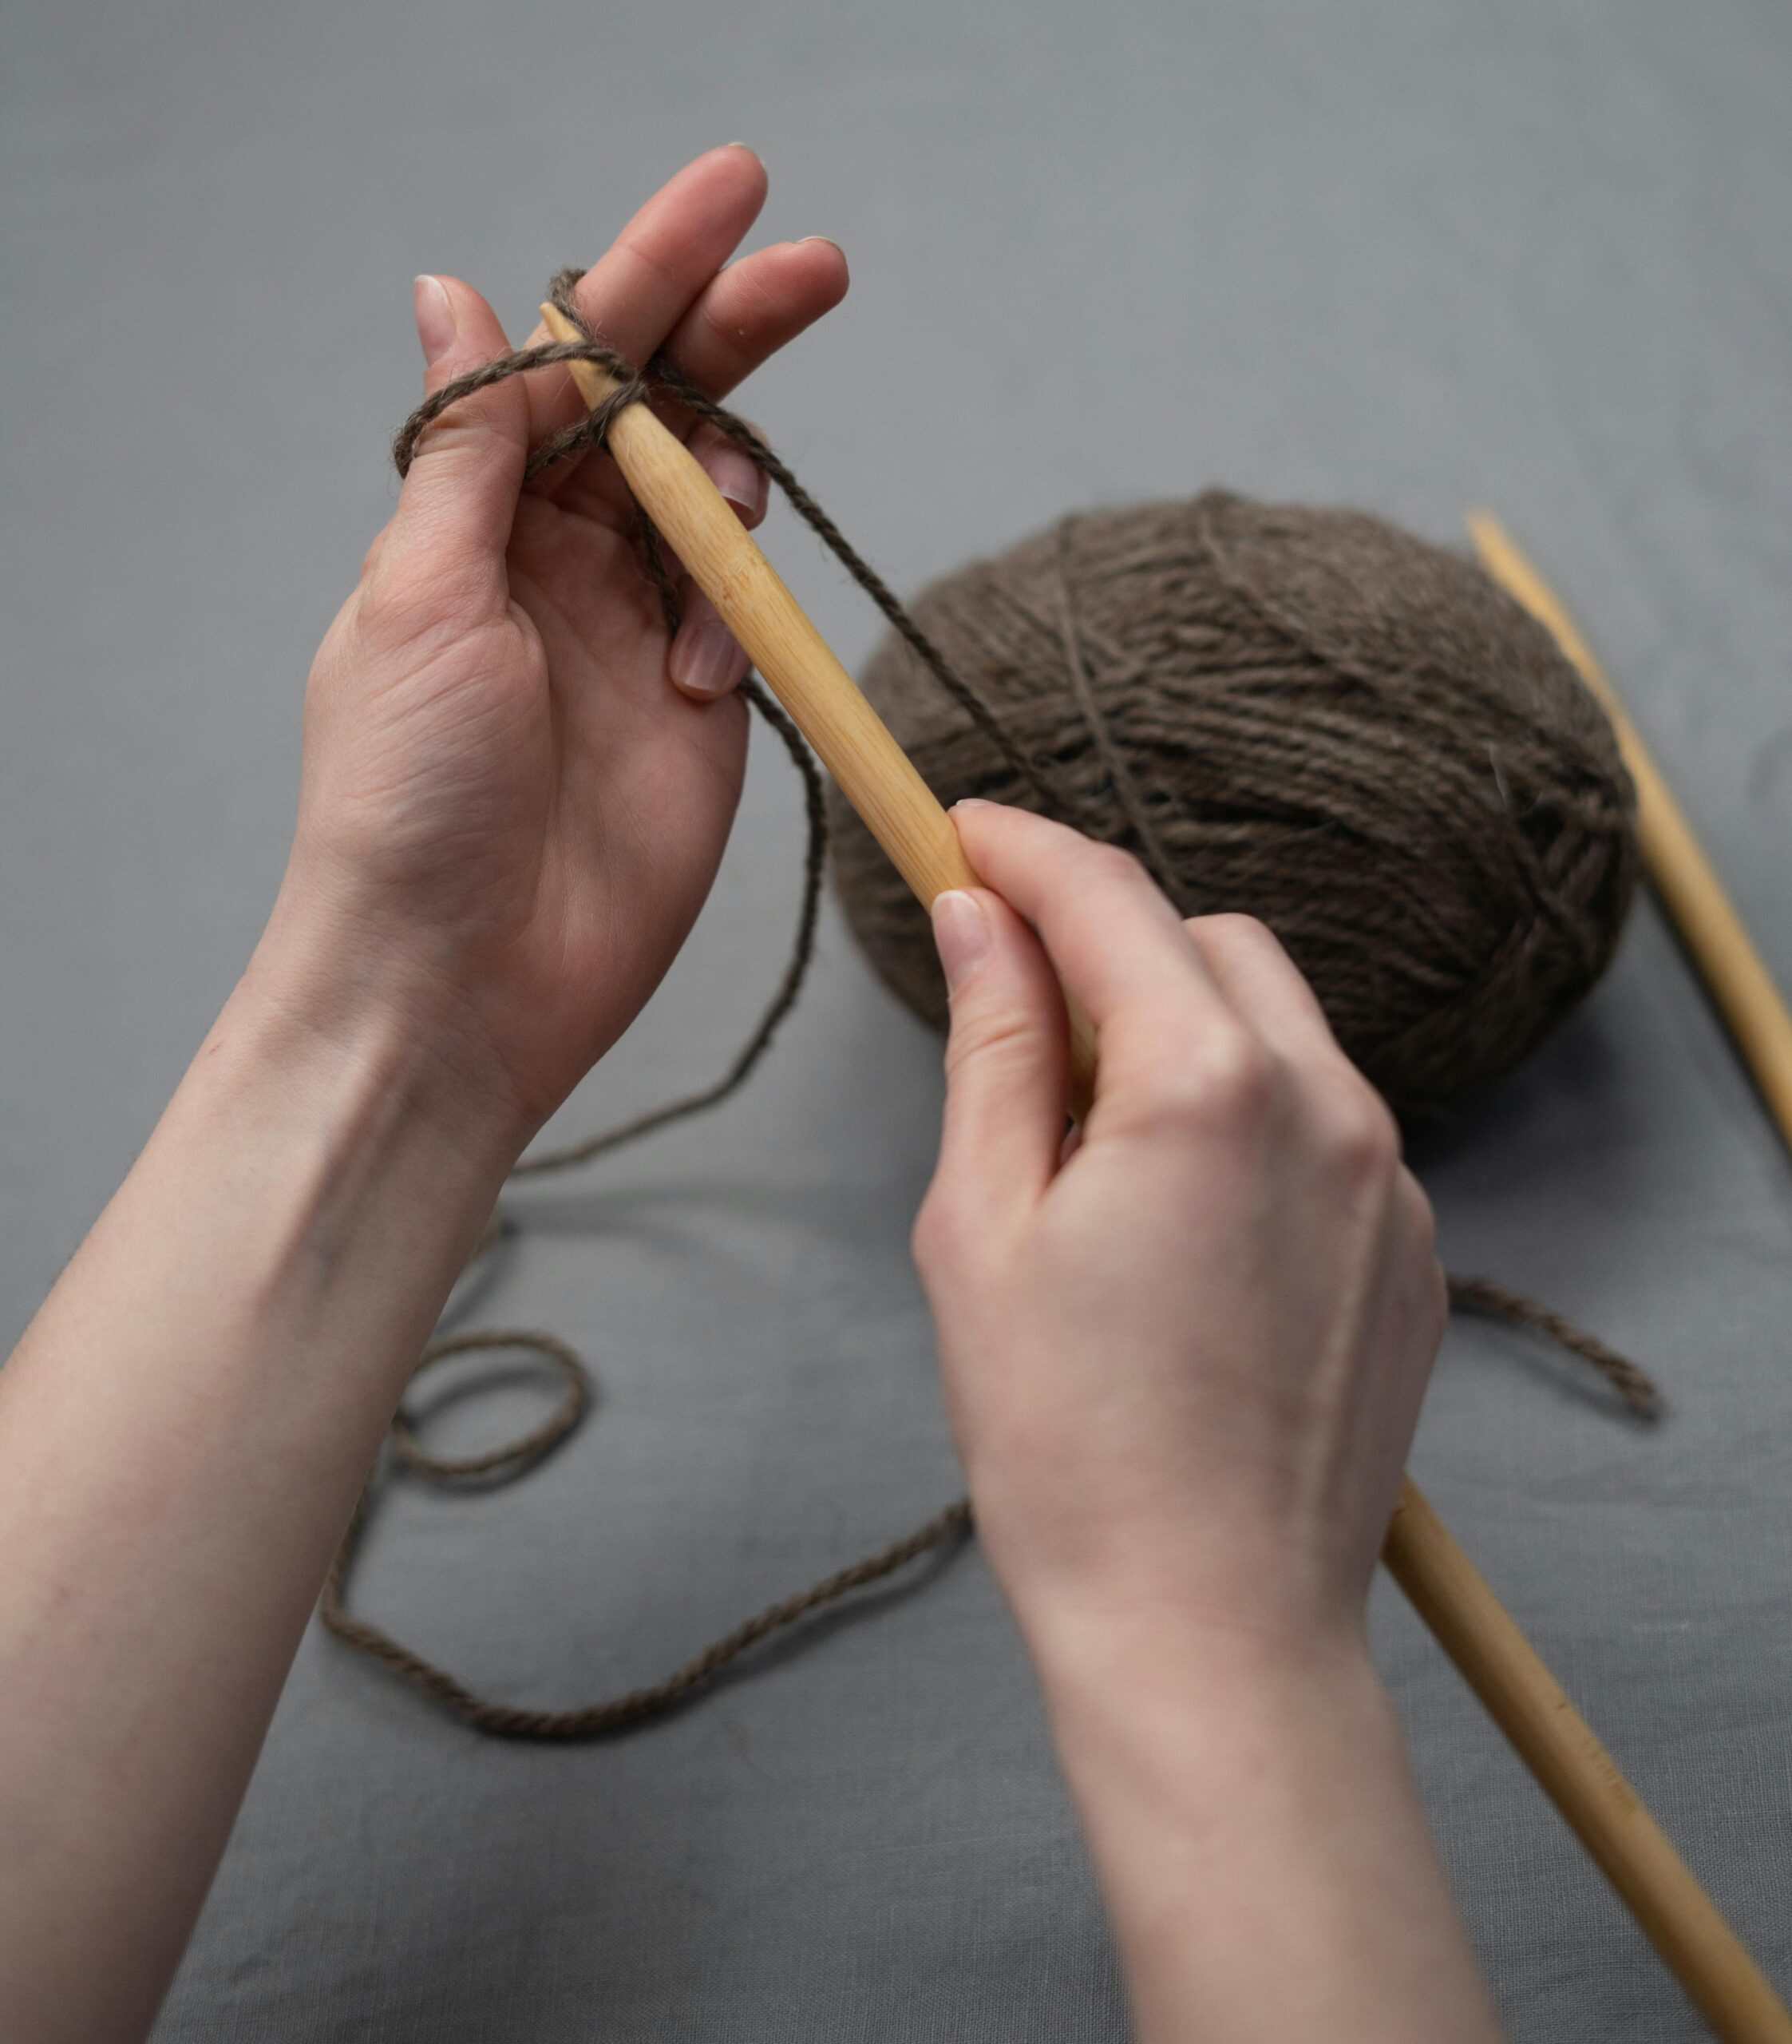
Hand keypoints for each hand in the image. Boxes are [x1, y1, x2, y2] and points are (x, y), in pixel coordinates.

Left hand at [265, 146, 847, 1146]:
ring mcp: (636, 636)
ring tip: (710, 539)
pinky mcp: (701, 716)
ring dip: (729, 490)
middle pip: (664, 411)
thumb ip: (464, 450)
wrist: (462, 983)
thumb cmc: (405, 803)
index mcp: (473, 520)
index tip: (734, 193)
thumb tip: (455, 295)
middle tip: (817, 266)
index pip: (576, 367)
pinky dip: (739, 619)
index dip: (651, 275)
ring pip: (716, 505)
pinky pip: (747, 619)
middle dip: (735, 331)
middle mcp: (557, 564)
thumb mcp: (419, 598)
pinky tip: (699, 676)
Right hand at [913, 800, 1447, 1658]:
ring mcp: (1391, 1178)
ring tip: (1093, 1137)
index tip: (962, 829)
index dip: (1024, 847)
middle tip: (1013, 1004)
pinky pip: (1328, 1117)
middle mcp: (1327, 1106)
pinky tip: (1182, 1216)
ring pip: (1279, 1023)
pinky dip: (1249, 1110)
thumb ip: (991, 1047)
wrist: (1209, 1627)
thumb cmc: (1068, 1448)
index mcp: (1206, 1087)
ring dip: (1181, 1023)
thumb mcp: (978, 1228)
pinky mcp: (1416, 1247)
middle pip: (1208, 941)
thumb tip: (979, 915)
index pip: (1109, 898)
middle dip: (1108, 939)